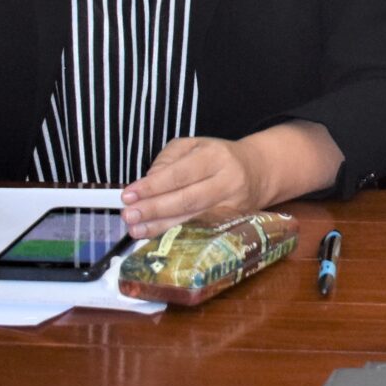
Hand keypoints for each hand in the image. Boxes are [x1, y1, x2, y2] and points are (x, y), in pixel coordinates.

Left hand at [121, 136, 261, 238]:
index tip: (128, 195)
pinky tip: (157, 238)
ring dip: (161, 227)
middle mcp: (228, 181)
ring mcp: (233, 205)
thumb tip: (148, 183)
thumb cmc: (217, 157)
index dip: (152, 186)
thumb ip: (167, 160)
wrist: (258, 172)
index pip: (179, 174)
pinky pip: (202, 232)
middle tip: (129, 215)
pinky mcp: (234, 224)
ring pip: (194, 220)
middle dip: (154, 209)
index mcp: (216, 156)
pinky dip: (177, 237)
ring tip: (136, 229)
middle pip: (187, 199)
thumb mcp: (193, 146)